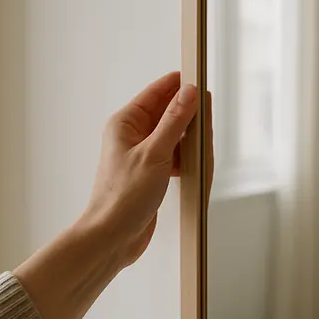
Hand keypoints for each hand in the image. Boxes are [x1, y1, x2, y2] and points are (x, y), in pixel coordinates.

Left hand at [14, 72, 205, 318]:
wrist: (112, 236)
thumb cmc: (122, 198)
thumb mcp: (155, 154)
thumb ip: (174, 121)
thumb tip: (189, 93)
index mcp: (125, 124)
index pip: (157, 92)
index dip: (180, 85)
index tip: (202, 81)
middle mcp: (132, 136)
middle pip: (169, 113)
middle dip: (191, 120)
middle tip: (206, 126)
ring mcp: (143, 155)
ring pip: (175, 137)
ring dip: (191, 144)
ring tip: (200, 155)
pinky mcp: (151, 173)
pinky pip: (175, 157)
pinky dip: (187, 161)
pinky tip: (194, 170)